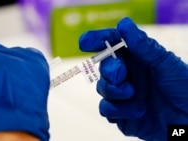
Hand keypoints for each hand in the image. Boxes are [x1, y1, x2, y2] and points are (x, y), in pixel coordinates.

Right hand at [79, 17, 187, 140]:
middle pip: (104, 67)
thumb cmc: (184, 89)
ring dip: (115, 91)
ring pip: (102, 89)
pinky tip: (138, 111)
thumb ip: (144, 47)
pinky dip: (119, 111)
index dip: (96, 40)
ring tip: (133, 94)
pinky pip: (106, 110)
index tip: (84, 42)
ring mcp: (123, 95)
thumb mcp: (166, 65)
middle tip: (121, 75)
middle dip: (110, 70)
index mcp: (137, 59)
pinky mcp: (121, 114)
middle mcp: (128, 75)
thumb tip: (123, 24)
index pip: (112, 44)